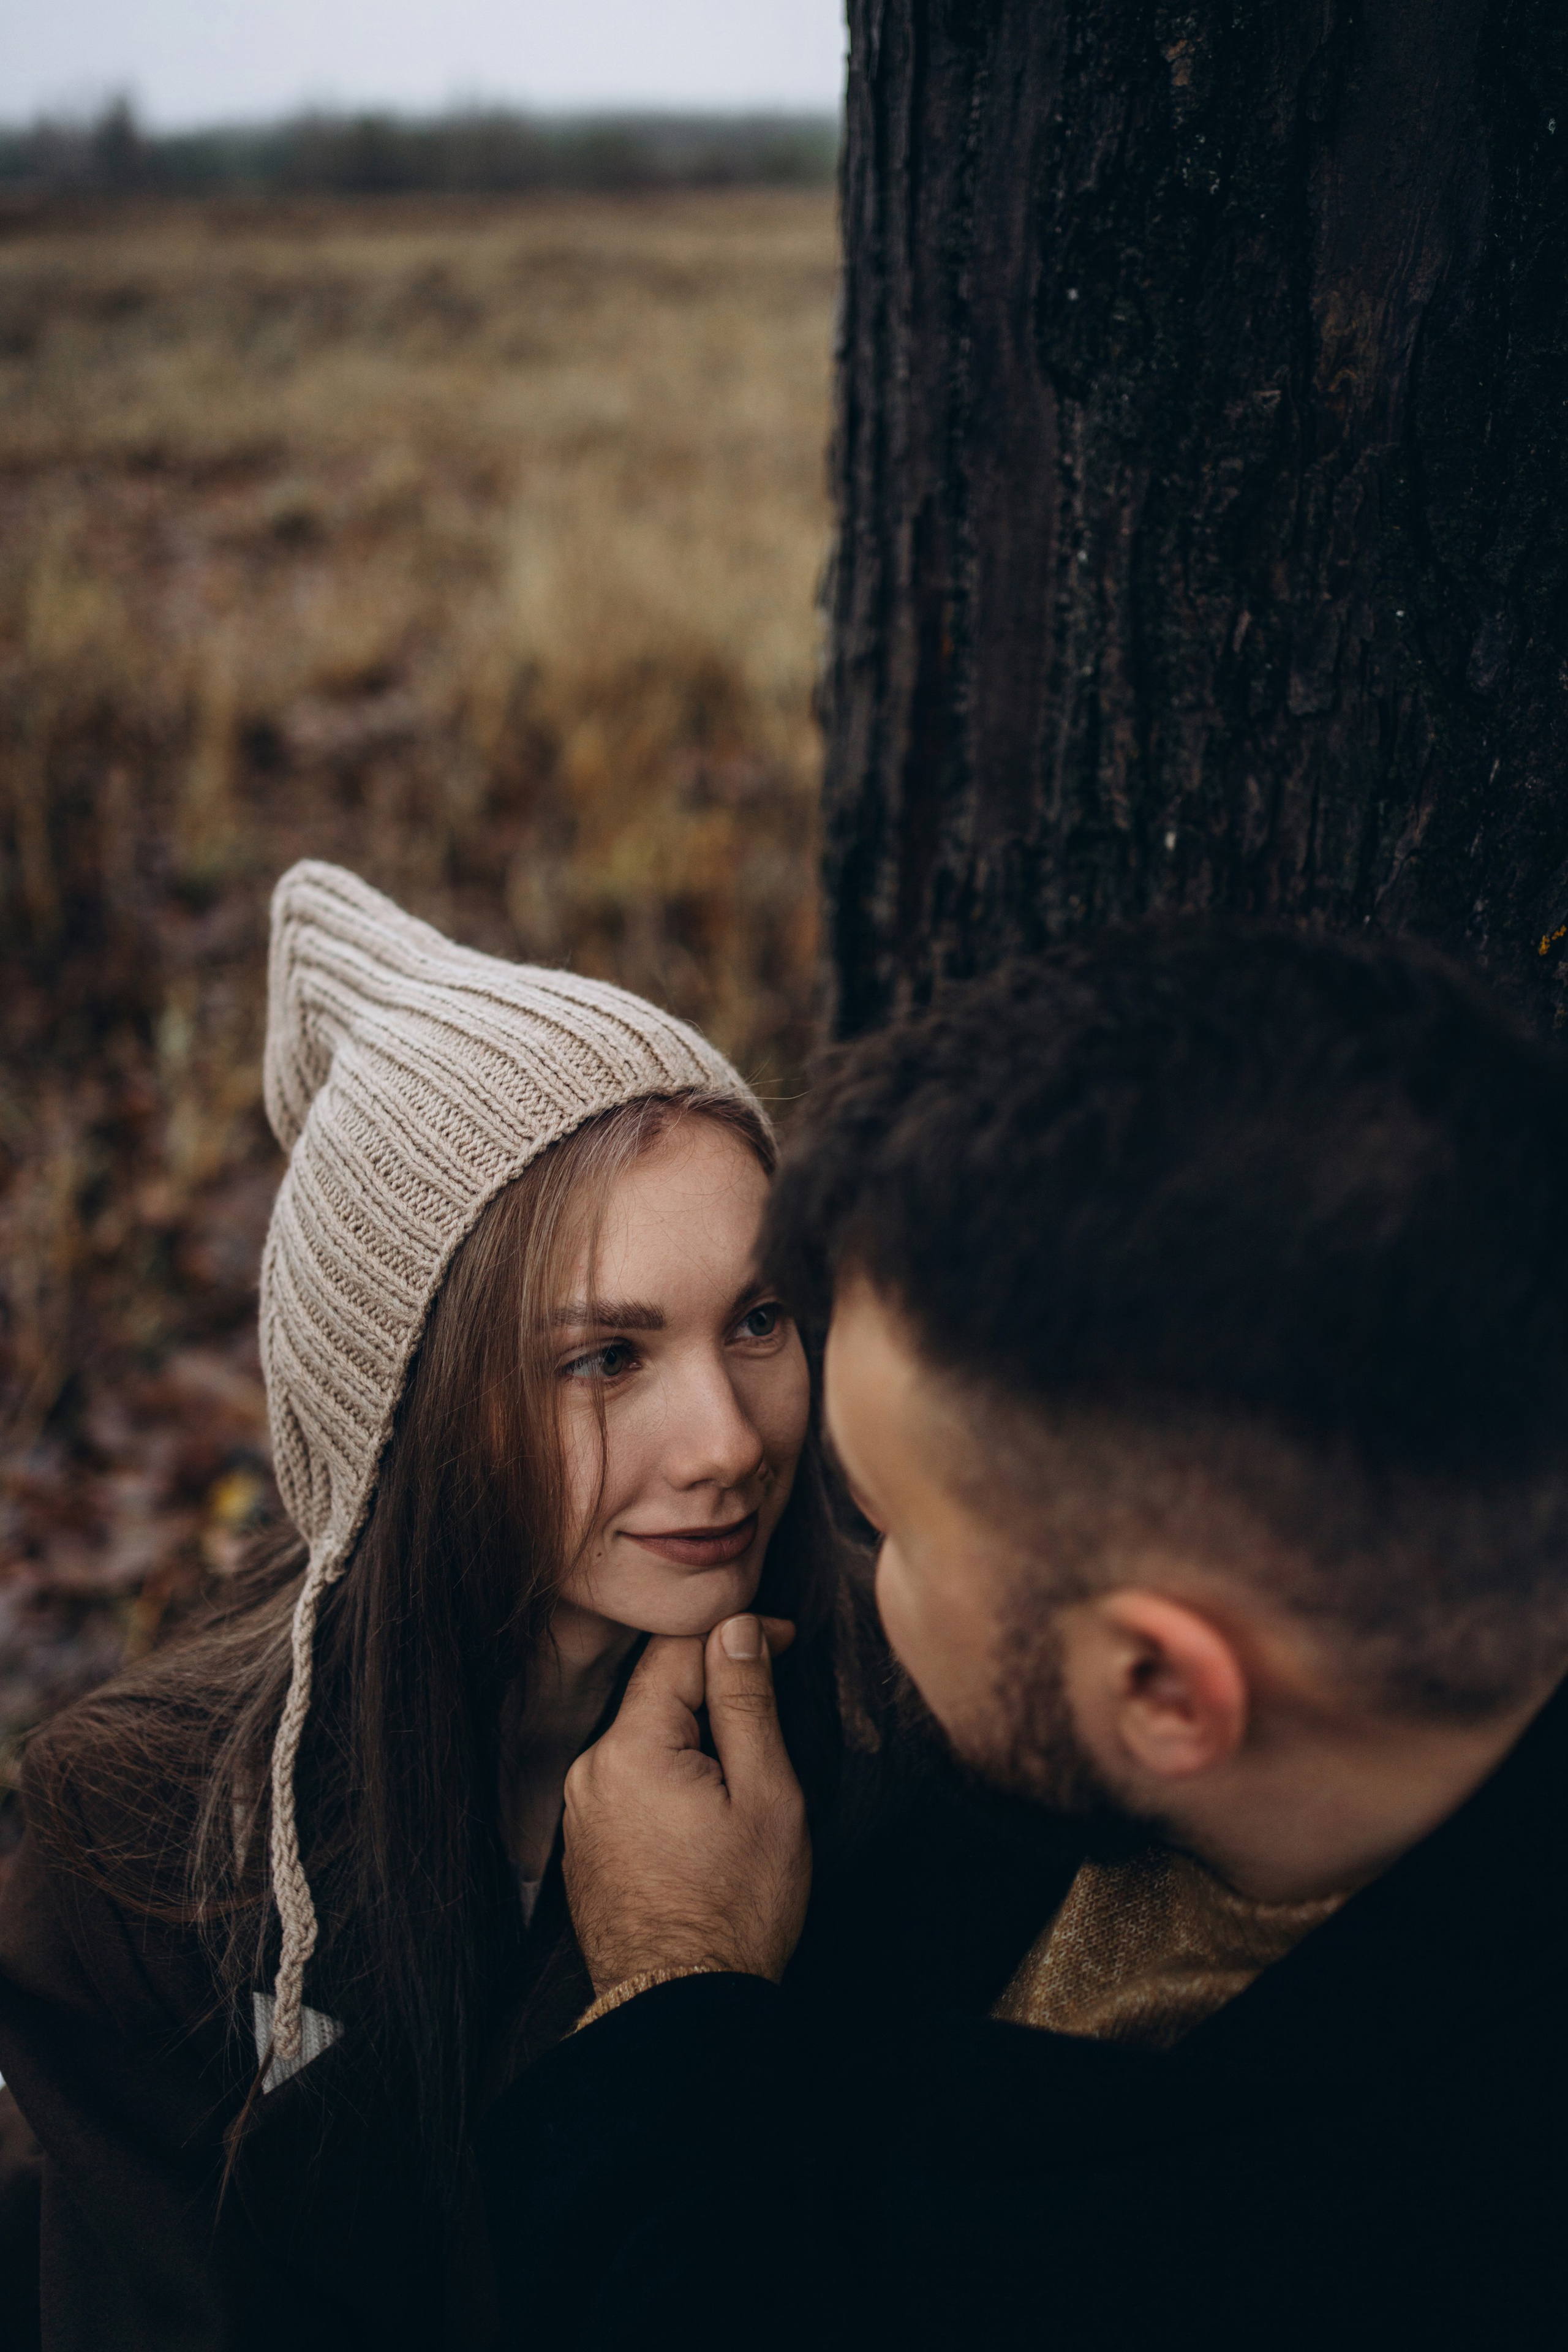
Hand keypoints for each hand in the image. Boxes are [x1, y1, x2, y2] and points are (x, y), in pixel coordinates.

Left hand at [562, 1615, 811, 1994]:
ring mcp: (582, 1812)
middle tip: (774, 1700)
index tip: (783, 1639)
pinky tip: (708, 1810)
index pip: (677, 1652)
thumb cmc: (735, 1910)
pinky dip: (670, 1775)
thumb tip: (735, 1631)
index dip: (736, 1635)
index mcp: (629, 1750)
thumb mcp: (765, 1795)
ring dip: (693, 1734)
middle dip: (715, 1686)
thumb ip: (746, 1703)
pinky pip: (631, 1781)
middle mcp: (590, 1773)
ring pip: (645, 1738)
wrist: (682, 2009)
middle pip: (657, 1694)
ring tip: (746, 1768)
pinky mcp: (587, 1844)